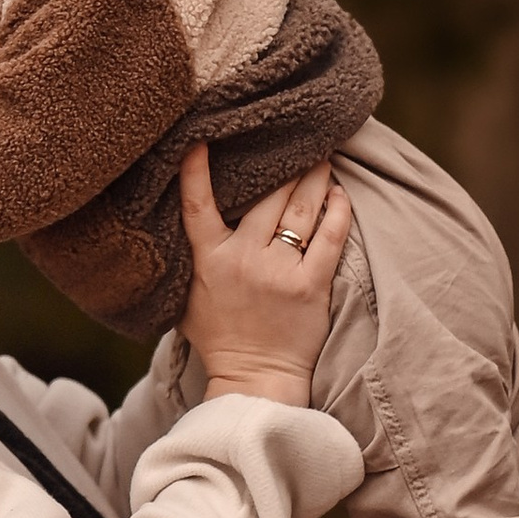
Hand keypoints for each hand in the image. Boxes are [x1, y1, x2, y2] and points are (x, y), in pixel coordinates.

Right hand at [179, 145, 351, 405]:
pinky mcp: (312, 285)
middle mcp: (244, 259)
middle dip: (284, 165)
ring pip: (301, 209)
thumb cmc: (220, 338)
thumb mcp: (187, 295)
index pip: (198, 206)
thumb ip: (188, 258)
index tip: (201, 139)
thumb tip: (178, 221)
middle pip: (267, 197)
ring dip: (315, 178)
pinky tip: (340, 194)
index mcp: (208, 260)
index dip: (196, 171)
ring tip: (324, 157)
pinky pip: (330, 236)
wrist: (255, 378)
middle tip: (298, 141)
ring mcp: (280, 271)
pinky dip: (338, 210)